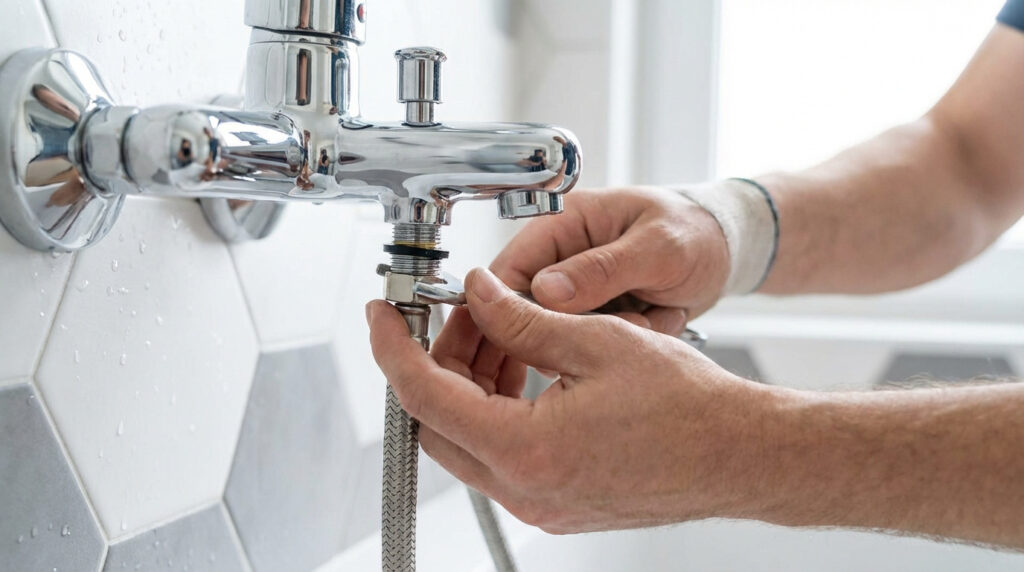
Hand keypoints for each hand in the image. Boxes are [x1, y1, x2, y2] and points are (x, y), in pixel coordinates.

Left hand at [367, 268, 778, 532]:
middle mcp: (524, 490)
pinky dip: (496, 412)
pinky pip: (502, 458)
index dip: (394, 349)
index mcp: (526, 450)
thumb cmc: (689, 406)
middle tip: (452, 317)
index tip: (382, 317)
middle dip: (433, 365)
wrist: (740, 455)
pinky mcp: (557, 504)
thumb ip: (521, 318)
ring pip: (468, 442)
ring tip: (496, 334)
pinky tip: (521, 371)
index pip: (425, 396)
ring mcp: (541, 505)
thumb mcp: (596, 340)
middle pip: (438, 424)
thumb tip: (477, 295)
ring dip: (468, 387)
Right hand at [491, 187, 729, 334]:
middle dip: (577, 328)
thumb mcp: (658, 246)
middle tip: (630, 318)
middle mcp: (561, 258)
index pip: (508, 270)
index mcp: (564, 223)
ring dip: (607, 337)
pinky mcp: (594, 316)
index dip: (505, 308)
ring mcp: (577, 290)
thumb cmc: (696, 230)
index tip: (527, 338)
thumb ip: (603, 268)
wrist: (726, 251)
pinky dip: (623, 344)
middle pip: (529, 311)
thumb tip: (547, 291)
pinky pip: (590, 345)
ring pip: (562, 335)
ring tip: (650, 314)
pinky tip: (655, 320)